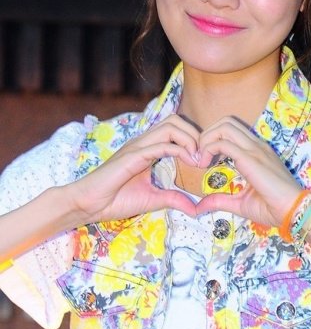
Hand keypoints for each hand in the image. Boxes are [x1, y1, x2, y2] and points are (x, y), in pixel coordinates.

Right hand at [69, 115, 199, 222]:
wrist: (88, 204)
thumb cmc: (115, 200)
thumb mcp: (153, 200)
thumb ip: (174, 199)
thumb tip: (196, 209)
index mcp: (148, 148)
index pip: (175, 128)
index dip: (194, 139)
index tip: (204, 160)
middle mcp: (144, 142)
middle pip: (175, 120)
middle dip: (195, 133)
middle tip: (204, 156)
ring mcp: (138, 146)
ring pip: (170, 125)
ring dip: (190, 138)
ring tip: (198, 158)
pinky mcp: (133, 155)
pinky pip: (160, 144)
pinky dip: (179, 150)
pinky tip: (189, 162)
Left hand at [195, 117, 301, 225]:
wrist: (293, 211)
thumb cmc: (272, 207)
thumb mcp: (240, 203)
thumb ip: (220, 201)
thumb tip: (200, 206)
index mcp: (256, 151)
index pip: (232, 129)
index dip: (213, 140)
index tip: (205, 160)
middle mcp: (256, 145)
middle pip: (226, 121)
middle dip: (207, 134)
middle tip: (200, 156)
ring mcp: (254, 149)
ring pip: (224, 126)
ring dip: (207, 139)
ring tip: (202, 160)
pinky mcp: (250, 158)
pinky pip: (224, 143)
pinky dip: (208, 149)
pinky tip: (205, 165)